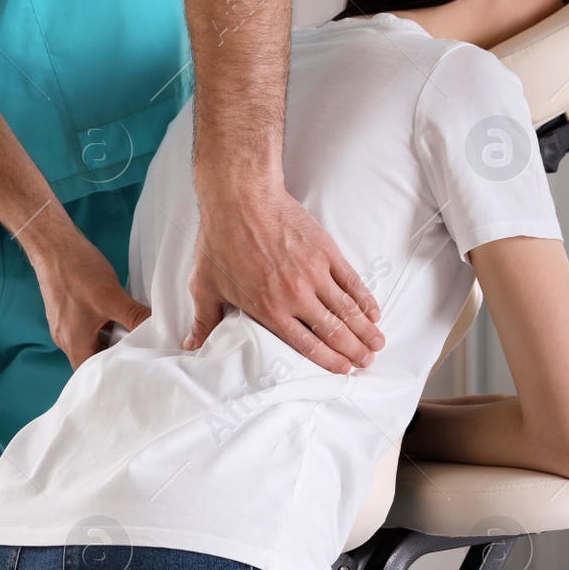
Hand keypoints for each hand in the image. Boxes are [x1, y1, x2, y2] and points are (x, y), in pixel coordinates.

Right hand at [26, 225, 150, 368]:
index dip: (112, 373)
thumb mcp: (112, 298)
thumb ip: (136, 317)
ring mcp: (65, 324)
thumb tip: (159, 330)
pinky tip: (117, 314)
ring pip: (91, 341)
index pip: (92, 372)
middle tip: (138, 350)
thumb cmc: (77, 272)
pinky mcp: (67, 311)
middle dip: (115, 355)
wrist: (54, 245)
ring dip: (109, 338)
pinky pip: (87, 326)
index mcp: (73, 343)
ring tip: (131, 332)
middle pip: (93, 358)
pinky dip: (102, 325)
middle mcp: (65, 338)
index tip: (133, 370)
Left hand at [187, 183, 383, 372]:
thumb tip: (191, 345)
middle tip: (367, 362)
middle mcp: (295, 296)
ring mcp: (314, 273)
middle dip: (354, 351)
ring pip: (348, 310)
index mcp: (268, 309)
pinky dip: (365, 300)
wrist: (240, 199)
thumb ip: (204, 320)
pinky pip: (352, 282)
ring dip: (366, 330)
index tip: (343, 370)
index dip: (329, 361)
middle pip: (334, 332)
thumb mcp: (204, 286)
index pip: (306, 345)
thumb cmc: (219, 241)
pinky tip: (374, 312)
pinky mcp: (325, 251)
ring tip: (377, 345)